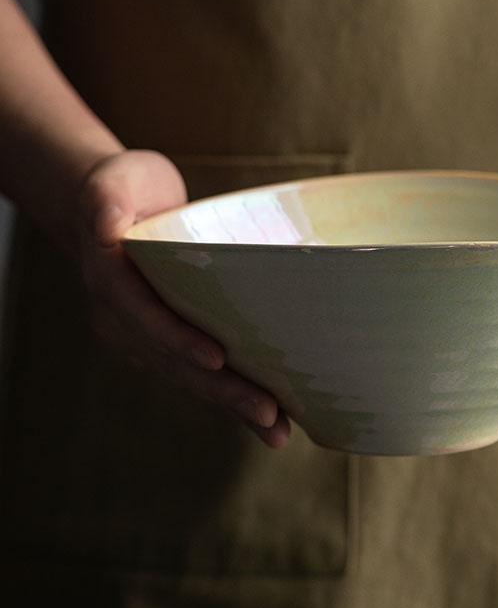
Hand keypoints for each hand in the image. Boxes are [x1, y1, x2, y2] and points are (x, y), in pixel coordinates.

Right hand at [76, 149, 290, 446]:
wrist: (123, 209)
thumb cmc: (127, 187)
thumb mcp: (116, 179)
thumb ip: (108, 198)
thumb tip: (107, 220)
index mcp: (109, 282)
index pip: (143, 315)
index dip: (177, 338)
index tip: (216, 358)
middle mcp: (124, 320)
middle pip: (174, 361)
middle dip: (222, 389)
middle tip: (268, 412)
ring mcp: (147, 338)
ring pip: (191, 377)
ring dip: (235, 404)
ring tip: (278, 429)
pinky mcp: (173, 343)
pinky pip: (203, 374)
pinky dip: (235, 396)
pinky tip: (273, 419)